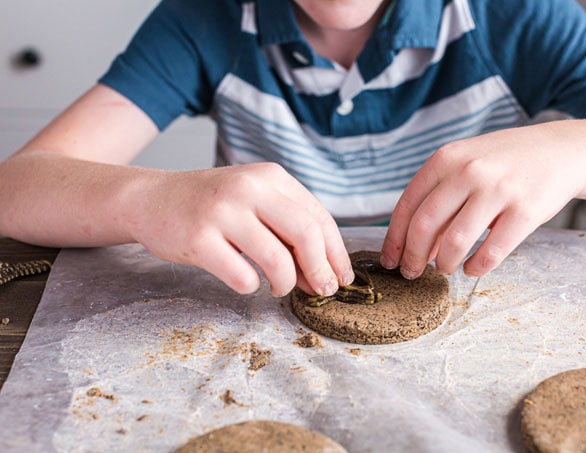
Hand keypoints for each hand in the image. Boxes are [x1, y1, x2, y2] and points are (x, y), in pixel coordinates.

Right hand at [128, 162, 353, 296]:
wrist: (151, 199)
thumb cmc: (211, 205)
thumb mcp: (254, 200)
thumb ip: (288, 227)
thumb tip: (323, 273)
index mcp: (270, 177)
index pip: (319, 217)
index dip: (336, 253)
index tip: (342, 277)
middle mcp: (248, 189)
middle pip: (306, 235)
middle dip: (321, 270)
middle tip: (323, 291)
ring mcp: (222, 213)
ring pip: (277, 260)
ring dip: (286, 283)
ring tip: (280, 288)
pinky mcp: (199, 239)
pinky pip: (243, 276)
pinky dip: (251, 286)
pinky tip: (246, 281)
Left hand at [381, 123, 585, 278]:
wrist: (562, 151)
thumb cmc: (503, 163)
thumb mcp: (465, 164)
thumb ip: (439, 198)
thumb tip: (415, 247)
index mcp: (446, 158)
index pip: (407, 206)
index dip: (394, 239)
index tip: (390, 261)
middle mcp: (469, 170)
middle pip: (424, 226)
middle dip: (412, 257)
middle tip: (411, 273)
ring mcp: (498, 190)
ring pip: (455, 242)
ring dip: (443, 265)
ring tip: (444, 270)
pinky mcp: (526, 211)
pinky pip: (492, 252)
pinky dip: (476, 267)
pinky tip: (472, 268)